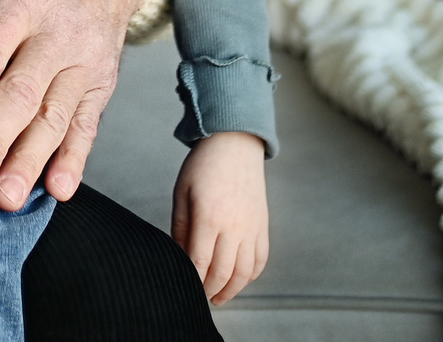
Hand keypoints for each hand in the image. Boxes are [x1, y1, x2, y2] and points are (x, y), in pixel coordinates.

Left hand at [173, 132, 268, 304]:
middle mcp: (234, 226)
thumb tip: (180, 257)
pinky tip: (240, 280)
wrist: (234, 144)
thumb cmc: (203, 166)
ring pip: (245, 272)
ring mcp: (252, 227)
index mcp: (209, 217)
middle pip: (223, 273)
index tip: (184, 289)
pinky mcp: (263, 226)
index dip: (192, 281)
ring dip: (232, 290)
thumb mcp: (182, 194)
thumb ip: (180, 228)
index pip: (199, 262)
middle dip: (209, 291)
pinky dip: (251, 276)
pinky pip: (261, 259)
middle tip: (199, 298)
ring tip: (218, 297)